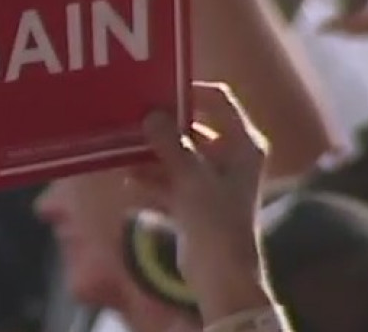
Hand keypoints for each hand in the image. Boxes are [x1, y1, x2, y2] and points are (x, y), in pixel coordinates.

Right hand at [134, 83, 272, 320]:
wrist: (221, 276)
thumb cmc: (217, 222)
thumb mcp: (191, 178)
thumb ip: (169, 144)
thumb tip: (150, 116)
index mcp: (243, 145)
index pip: (219, 101)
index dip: (191, 92)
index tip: (160, 91)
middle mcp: (230, 158)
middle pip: (193, 128)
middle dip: (162, 126)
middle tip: (134, 117)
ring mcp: (212, 180)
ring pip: (177, 154)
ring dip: (152, 153)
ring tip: (124, 150)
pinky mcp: (195, 201)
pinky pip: (170, 179)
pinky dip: (152, 178)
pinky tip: (129, 180)